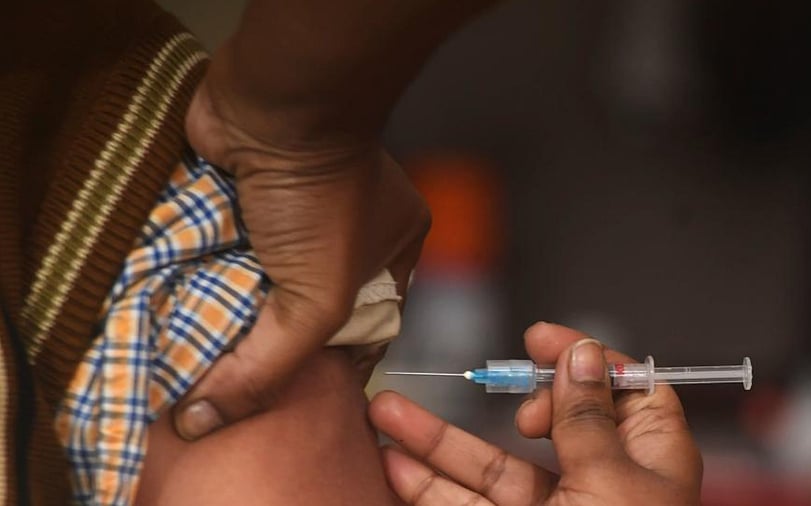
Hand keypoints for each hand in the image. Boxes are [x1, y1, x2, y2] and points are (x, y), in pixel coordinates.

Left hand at [173, 73, 429, 440]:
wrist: (271, 107)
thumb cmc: (319, 197)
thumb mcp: (316, 298)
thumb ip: (269, 366)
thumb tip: (199, 422)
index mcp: (387, 250)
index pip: (361, 328)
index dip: (328, 369)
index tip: (287, 407)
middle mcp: (341, 235)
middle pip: (302, 309)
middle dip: (267, 345)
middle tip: (226, 390)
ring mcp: (285, 216)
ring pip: (255, 285)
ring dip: (226, 315)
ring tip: (187, 362)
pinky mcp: (238, 202)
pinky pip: (218, 254)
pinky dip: (194, 280)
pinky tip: (168, 314)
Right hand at [369, 322, 702, 504]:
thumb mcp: (610, 485)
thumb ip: (589, 420)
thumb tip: (583, 356)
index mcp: (648, 464)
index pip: (627, 391)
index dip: (588, 358)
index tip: (542, 339)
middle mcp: (599, 485)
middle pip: (551, 424)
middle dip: (506, 399)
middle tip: (507, 394)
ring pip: (491, 467)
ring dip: (436, 440)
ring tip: (386, 411)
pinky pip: (468, 505)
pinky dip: (429, 485)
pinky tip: (394, 461)